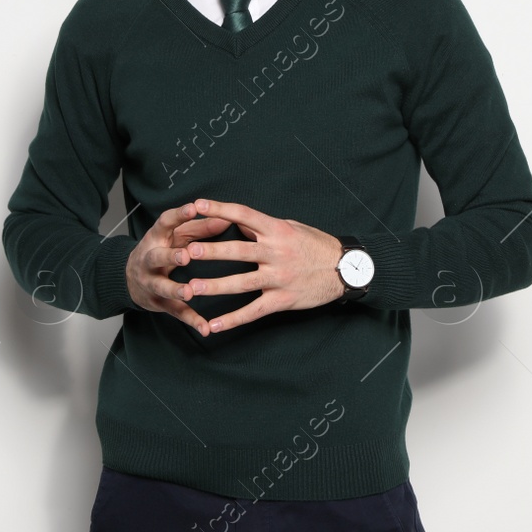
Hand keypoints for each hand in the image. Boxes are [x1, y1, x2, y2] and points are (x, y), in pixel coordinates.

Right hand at [125, 201, 231, 337]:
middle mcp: (149, 259)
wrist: (129, 278)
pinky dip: (190, 320)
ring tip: (188, 292)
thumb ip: (200, 228)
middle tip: (186, 255)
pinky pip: (174, 312)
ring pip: (161, 287)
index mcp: (156, 237)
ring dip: (174, 290)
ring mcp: (151, 282)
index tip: (193, 207)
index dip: (178, 215)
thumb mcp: (177, 236)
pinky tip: (205, 328)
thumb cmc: (161, 250)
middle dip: (170, 256)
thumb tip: (227, 218)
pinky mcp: (158, 303)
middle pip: (156, 256)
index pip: (165, 222)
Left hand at [170, 198, 345, 333]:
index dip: (219, 209)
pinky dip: (232, 320)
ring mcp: (279, 277)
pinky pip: (254, 311)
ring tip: (190, 289)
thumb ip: (262, 226)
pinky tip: (213, 326)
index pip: (243, 215)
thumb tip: (236, 221)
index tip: (196, 205)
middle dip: (211, 251)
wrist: (345, 269)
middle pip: (238, 250)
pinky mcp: (282, 300)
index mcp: (277, 230)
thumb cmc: (315, 245)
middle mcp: (276, 252)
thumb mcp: (291, 227)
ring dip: (214, 286)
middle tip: (186, 252)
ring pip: (242, 283)